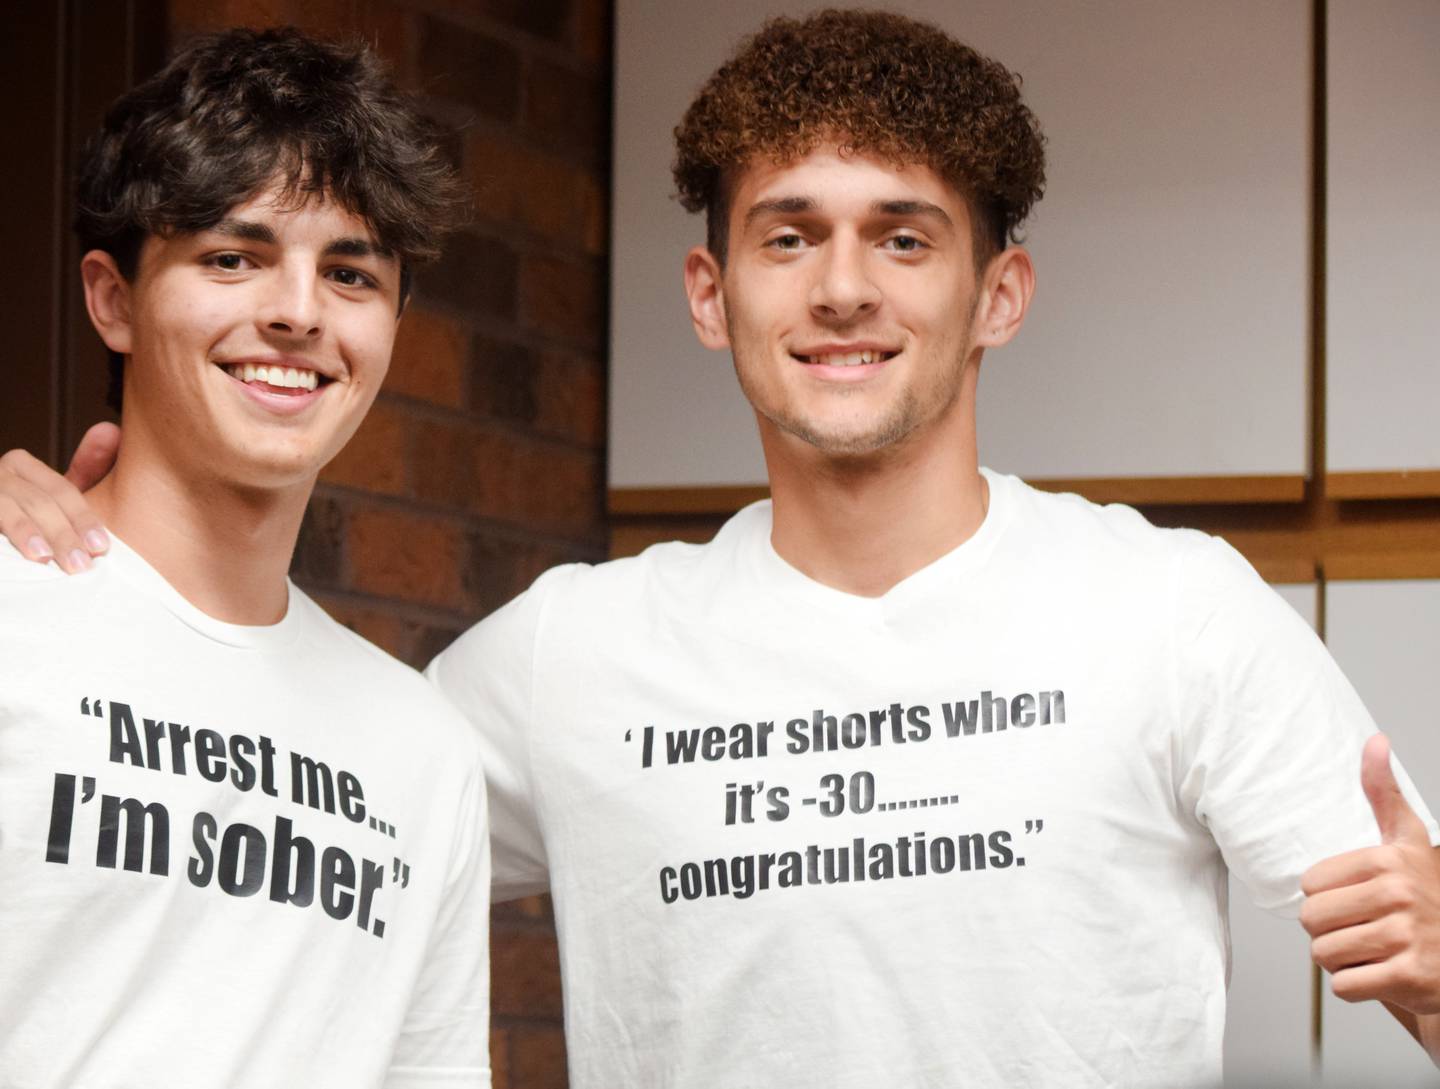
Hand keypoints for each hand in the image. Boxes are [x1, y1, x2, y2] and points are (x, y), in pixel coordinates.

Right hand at [0, 421, 118, 572]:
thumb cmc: (23, 514)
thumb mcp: (51, 496)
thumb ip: (84, 470)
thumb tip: (112, 429)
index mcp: (22, 466)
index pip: (61, 491)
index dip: (83, 519)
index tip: (101, 547)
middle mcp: (0, 473)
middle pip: (38, 501)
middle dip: (62, 533)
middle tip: (80, 564)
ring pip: (9, 510)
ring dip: (28, 534)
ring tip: (45, 558)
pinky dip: (3, 538)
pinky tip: (16, 556)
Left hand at [1301, 733, 1439, 1015]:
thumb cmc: (1424, 898)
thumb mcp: (1408, 842)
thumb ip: (1384, 794)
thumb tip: (1375, 740)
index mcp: (1390, 860)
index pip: (1310, 884)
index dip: (1327, 897)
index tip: (1360, 899)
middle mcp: (1401, 894)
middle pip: (1311, 919)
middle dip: (1329, 931)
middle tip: (1364, 930)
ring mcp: (1408, 936)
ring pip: (1324, 953)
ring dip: (1342, 960)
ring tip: (1374, 951)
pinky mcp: (1411, 977)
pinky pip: (1344, 985)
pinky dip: (1356, 986)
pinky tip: (1383, 974)